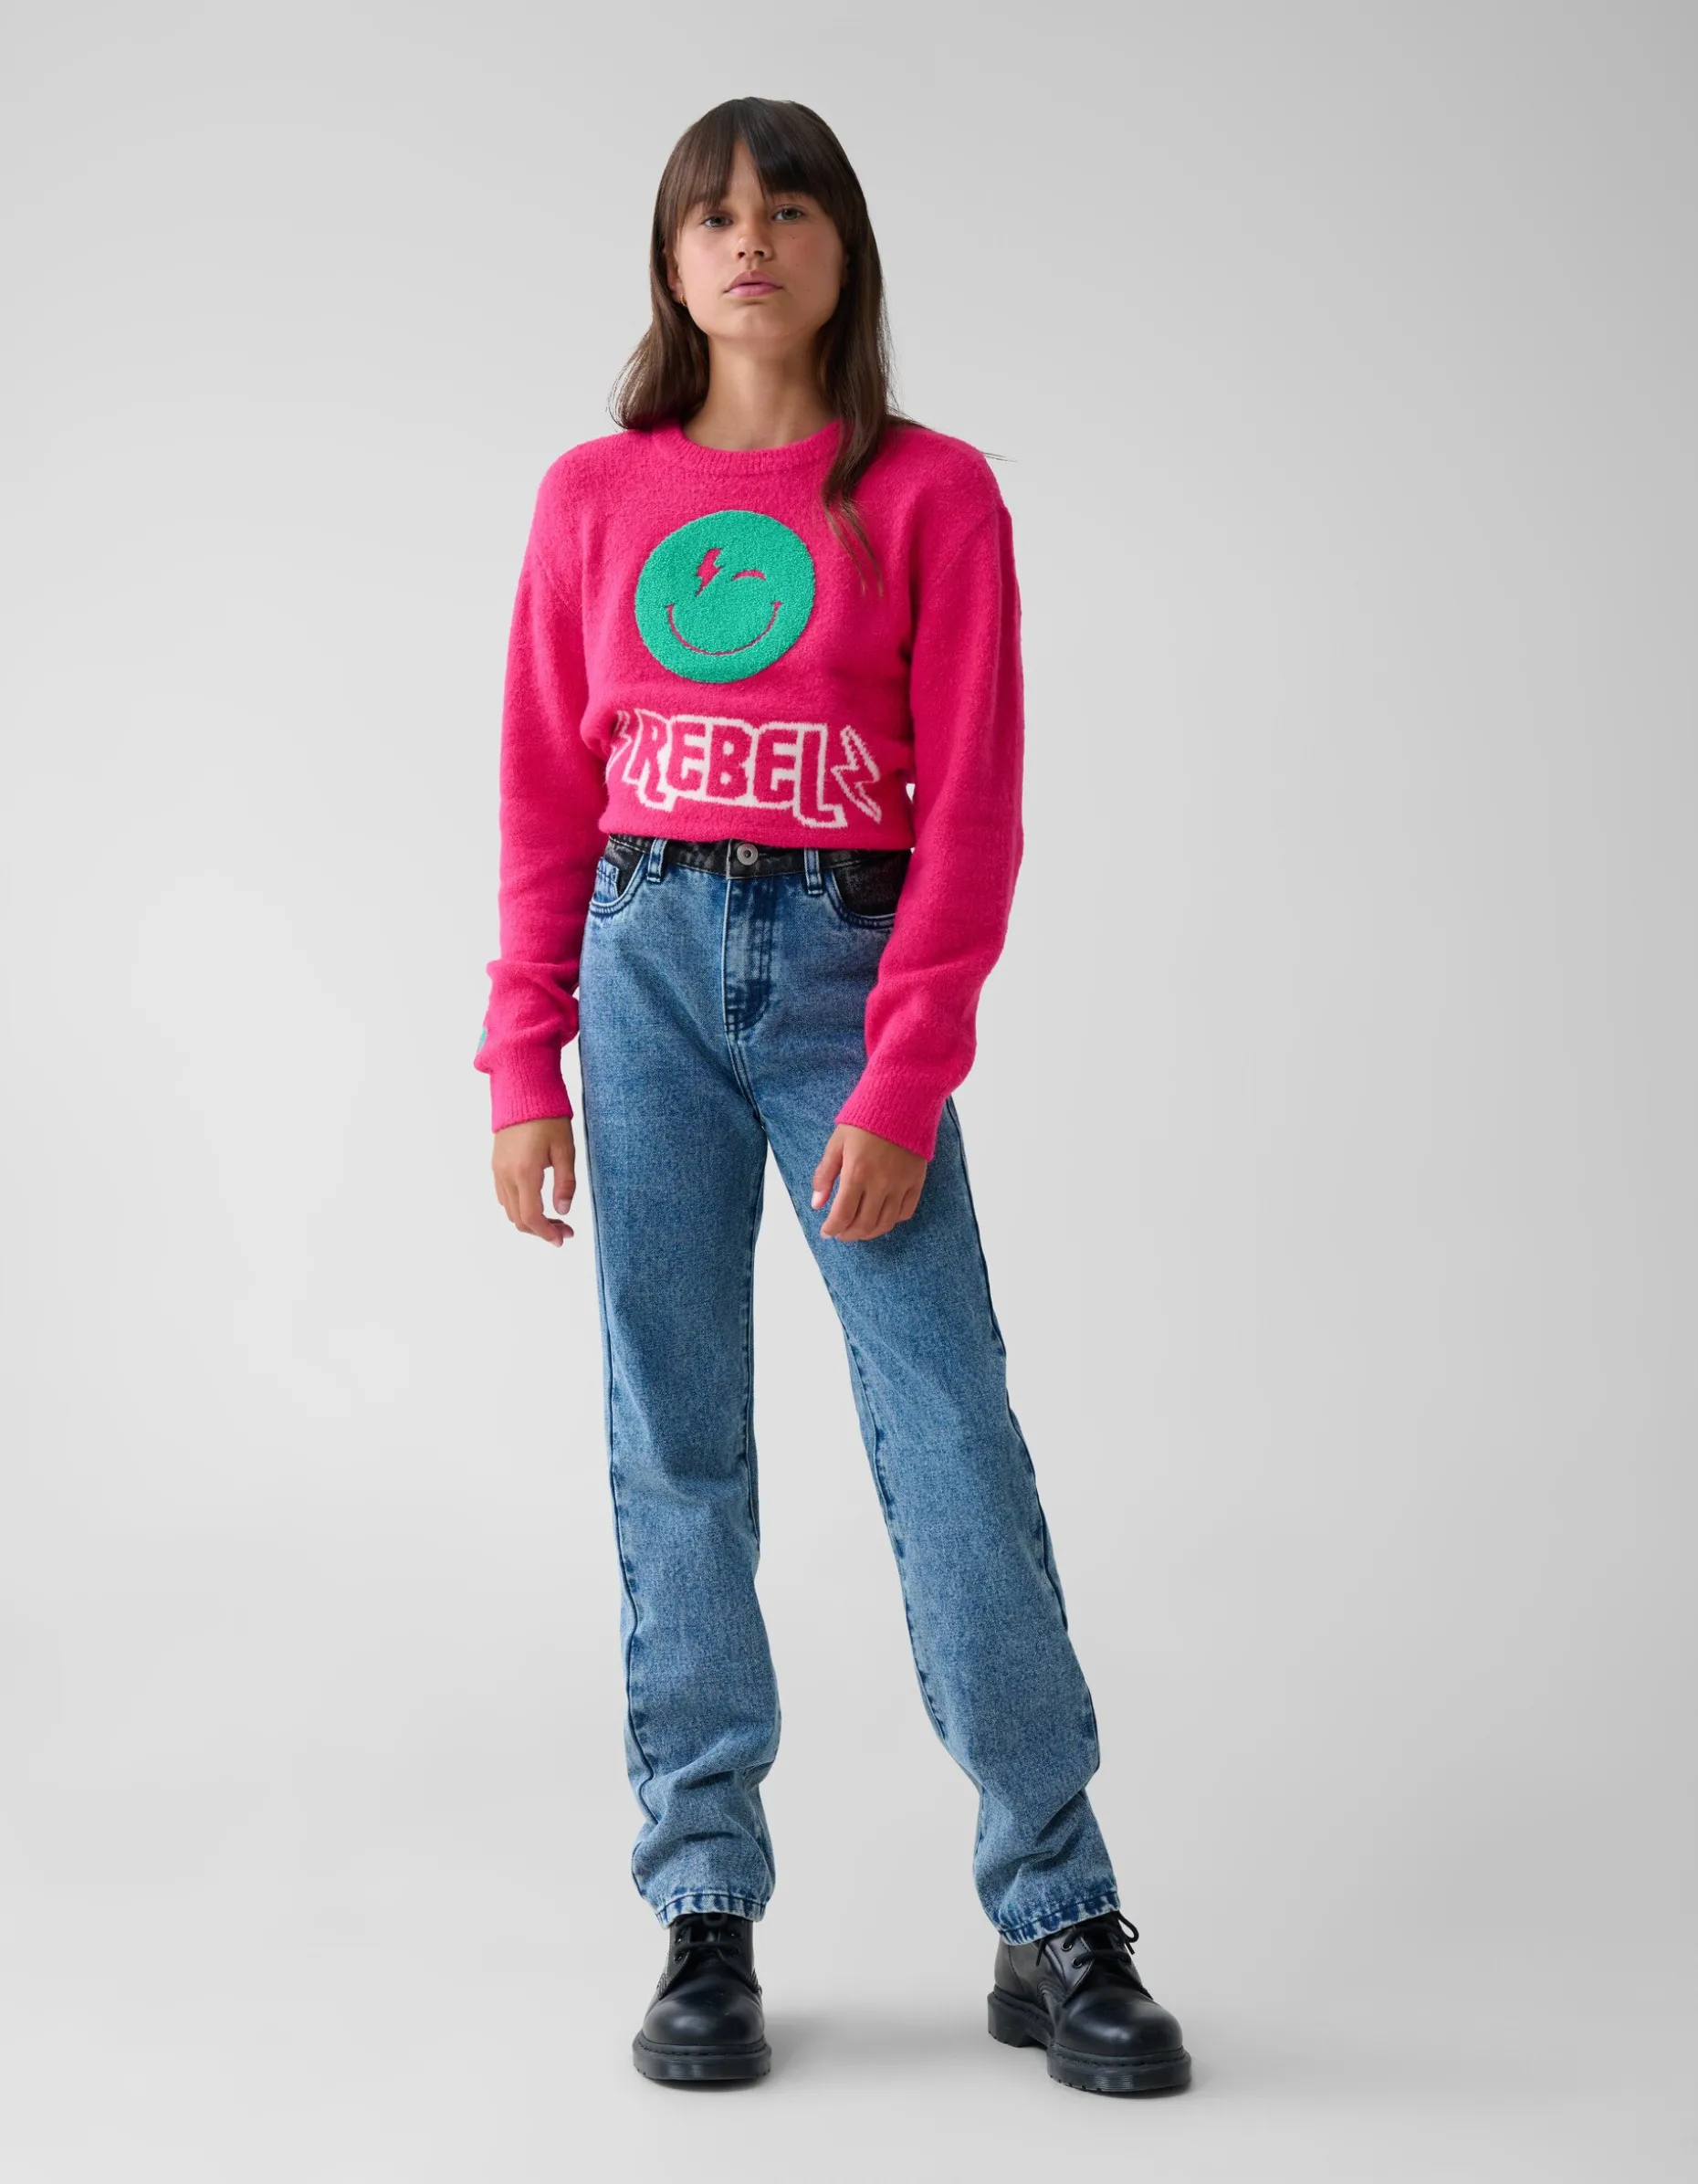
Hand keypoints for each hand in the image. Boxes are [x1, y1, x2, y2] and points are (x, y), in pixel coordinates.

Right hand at [492, 1116, 576, 1245]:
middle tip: (564, 1230)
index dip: (547, 1233)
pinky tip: (537, 1201)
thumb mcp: (565, 1150)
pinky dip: (519, 1207)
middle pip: (518, 1219)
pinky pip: (504, 1196)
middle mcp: (506, 1175)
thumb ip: (565, 1183)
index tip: (563, 1238)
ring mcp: (497, 1170)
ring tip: (554, 1218)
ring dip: (530, 1220)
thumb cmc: (548, 1118)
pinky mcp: (496, 1165)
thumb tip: (563, 1211)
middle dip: (541, 1230)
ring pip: (509, 1210)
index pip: (531, 1217)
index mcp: (524, 1172)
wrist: (523, 1092)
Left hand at [812, 1124, 926, 1240]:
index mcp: (857, 1173)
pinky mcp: (916, 1181)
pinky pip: (905, 1212)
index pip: (843, 1215)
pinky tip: (881, 1216)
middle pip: (864, 1224)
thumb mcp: (837, 1143)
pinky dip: (891, 1221)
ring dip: (869, 1233)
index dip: (832, 1229)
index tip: (826, 1232)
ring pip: (885, 1223)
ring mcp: (900, 1184)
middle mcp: (880, 1183)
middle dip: (848, 1234)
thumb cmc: (865, 1121)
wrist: (901, 1102)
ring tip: (858, 1229)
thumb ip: (825, 1174)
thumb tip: (816, 1204)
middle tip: (840, 1232)